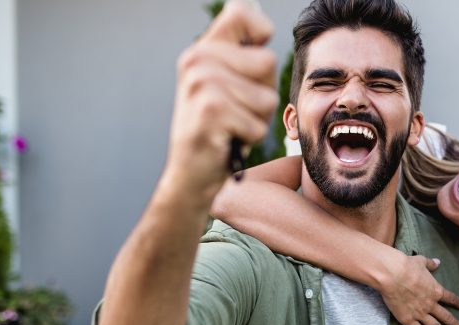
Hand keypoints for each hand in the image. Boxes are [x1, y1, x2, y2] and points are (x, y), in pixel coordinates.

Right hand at [164, 1, 277, 195]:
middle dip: (263, 93)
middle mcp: (197, 60)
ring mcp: (201, 84)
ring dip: (257, 119)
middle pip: (268, 62)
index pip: (243, 12)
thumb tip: (263, 25)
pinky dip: (250, 138)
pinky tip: (227, 140)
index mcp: (202, 50)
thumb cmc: (219, 130)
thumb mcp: (227, 86)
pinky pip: (258, 123)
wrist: (190, 175)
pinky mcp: (210, 111)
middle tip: (235, 110)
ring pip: (266, 97)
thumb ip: (242, 55)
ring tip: (231, 125)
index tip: (252, 63)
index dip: (261, 31)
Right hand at [379, 254, 458, 324]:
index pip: (451, 299)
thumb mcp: (421, 261)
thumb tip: (437, 262)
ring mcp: (420, 313)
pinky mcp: (408, 319)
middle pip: (447, 317)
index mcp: (436, 290)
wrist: (392, 275)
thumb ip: (431, 264)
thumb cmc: (406, 266)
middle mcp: (430, 304)